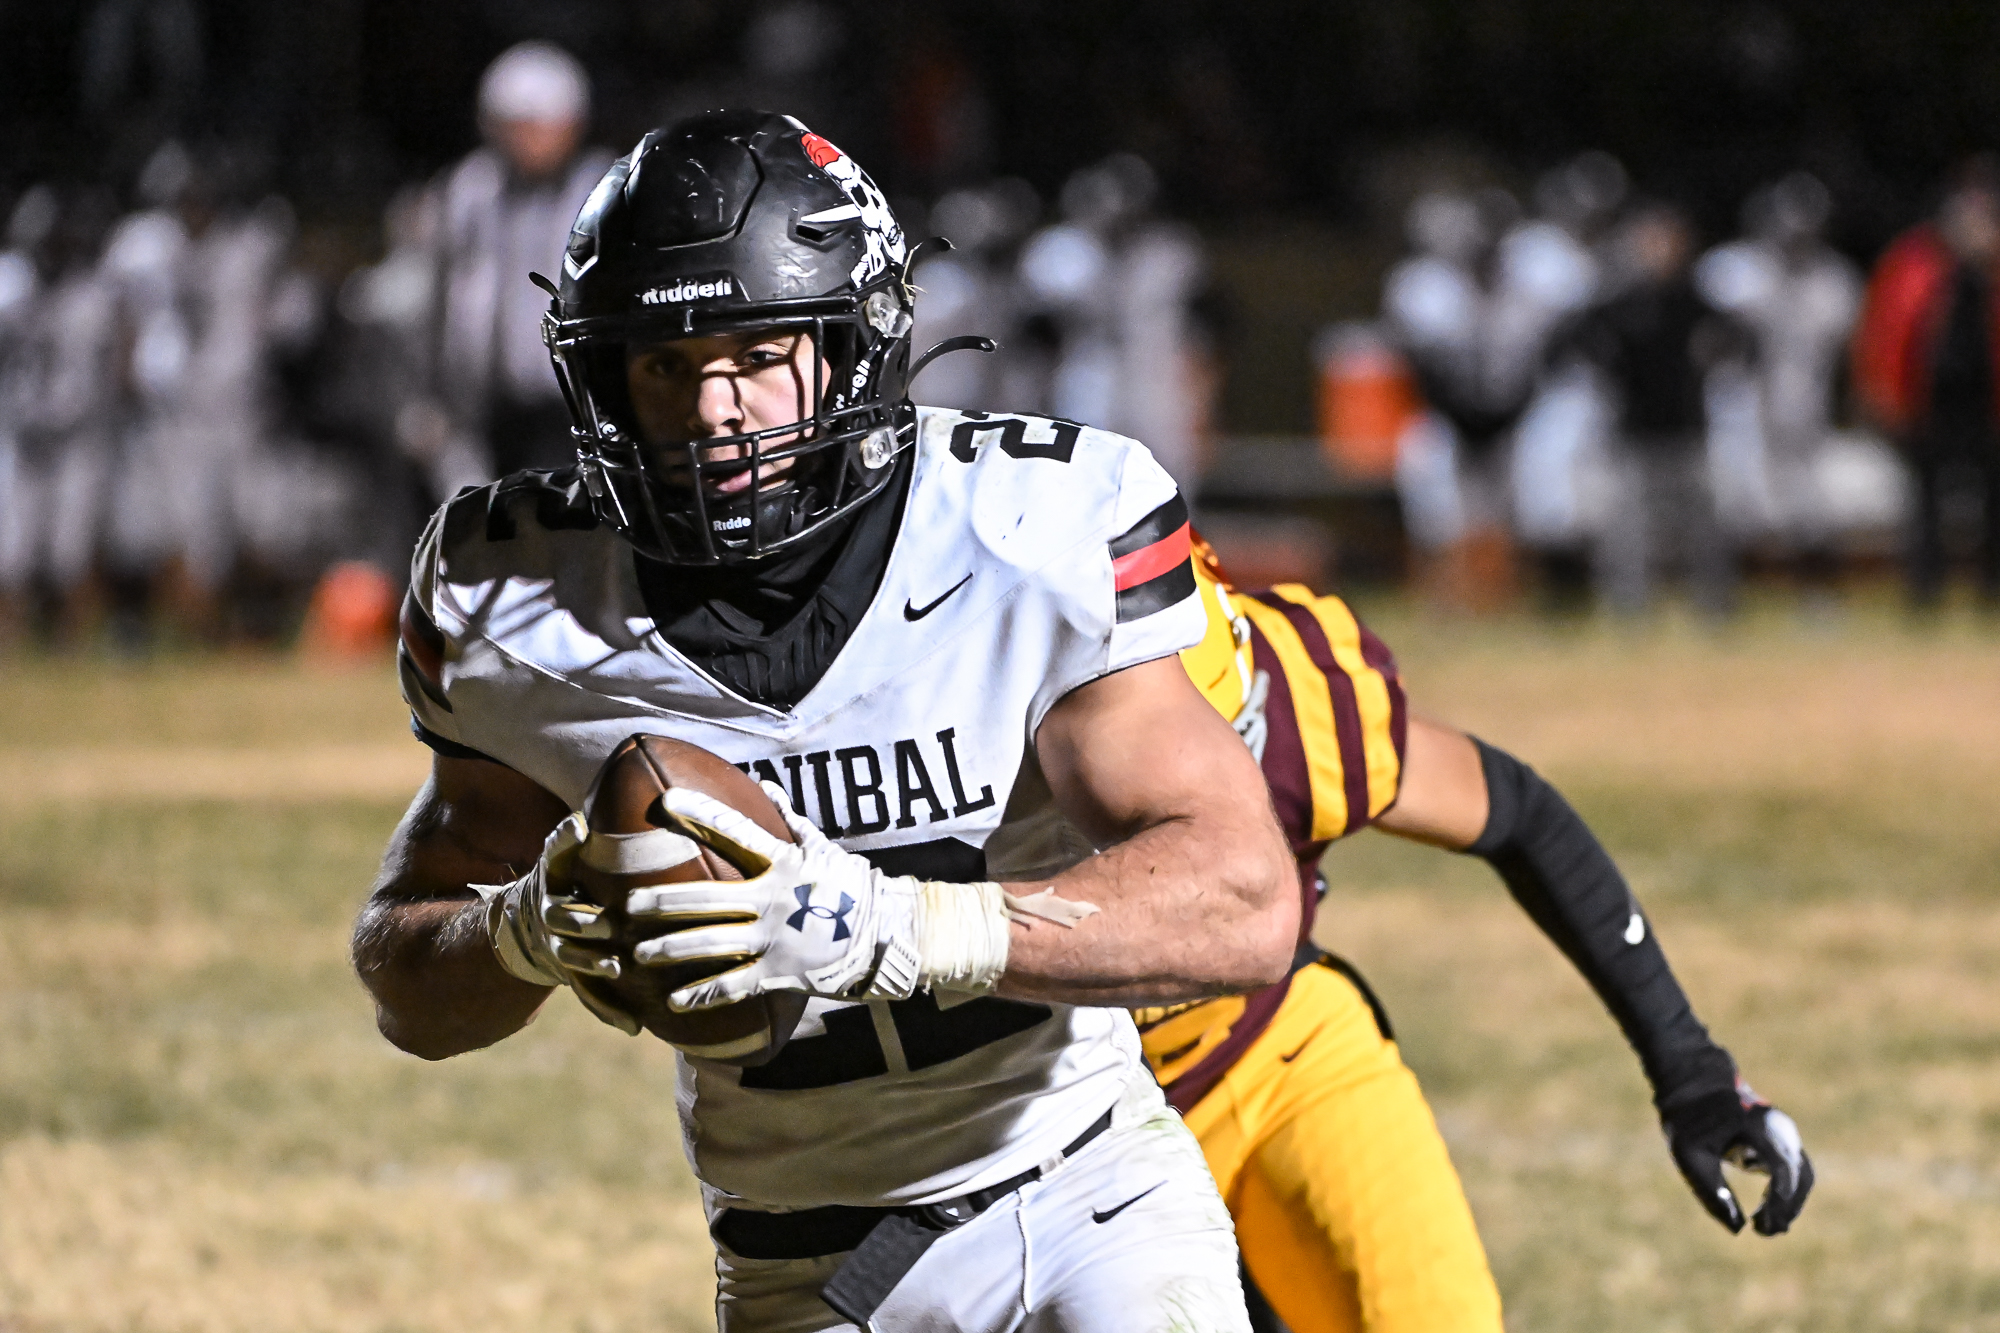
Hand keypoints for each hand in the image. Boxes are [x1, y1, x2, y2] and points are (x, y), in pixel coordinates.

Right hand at [475, 813, 641, 1034]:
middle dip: (589, 934)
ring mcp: (565, 956)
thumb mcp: (557, 860)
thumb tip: (579, 822)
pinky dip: (611, 1013)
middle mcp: (553, 929)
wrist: (535, 921)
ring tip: (618, 972)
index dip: (578, 907)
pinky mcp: (579, 979)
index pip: (560, 898)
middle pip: (567, 933)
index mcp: (552, 898)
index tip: (600, 911)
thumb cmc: (559, 880)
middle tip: (611, 936)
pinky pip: (593, 999)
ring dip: (597, 974)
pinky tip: (634, 1028)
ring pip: (577, 968)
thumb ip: (564, 842)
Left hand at [624, 785, 927, 1008]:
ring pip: (711, 944)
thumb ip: (790, 820)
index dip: (700, 814)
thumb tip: (766, 786)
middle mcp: (772, 898)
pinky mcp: (779, 971)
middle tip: (626, 906)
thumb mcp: (823, 849)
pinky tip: (674, 1002)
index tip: (665, 801)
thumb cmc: (852, 887)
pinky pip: (734, 985)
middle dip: (661, 901)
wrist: (887, 935)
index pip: (734, 832)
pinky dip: (703, 994)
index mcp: (782, 862)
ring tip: (637, 955)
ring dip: (670, 949)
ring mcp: (774, 937)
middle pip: (706, 897)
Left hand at [1661, 1077, 1813, 1234]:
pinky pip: (1796, 1171)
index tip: (1762, 1224)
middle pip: (1799, 1175)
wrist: (1696, 1086)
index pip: (1782, 1167)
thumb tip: (1737, 1229)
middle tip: (1762, 1231)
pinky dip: (1787, 1194)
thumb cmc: (1690, 1121)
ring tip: (1764, 1228)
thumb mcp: (1689, 1156)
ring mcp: (1785, 1132)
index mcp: (1757, 1126)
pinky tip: (1766, 1211)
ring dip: (1790, 1204)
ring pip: (1803, 1175)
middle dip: (1786, 1208)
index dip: (1779, 1200)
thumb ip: (1712, 1192)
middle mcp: (1778, 1127)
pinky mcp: (1783, 1140)